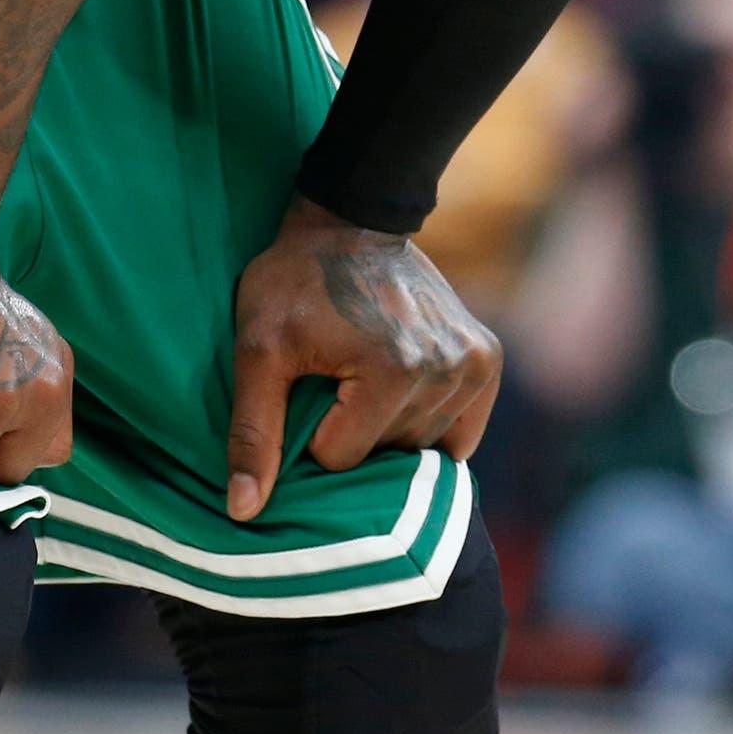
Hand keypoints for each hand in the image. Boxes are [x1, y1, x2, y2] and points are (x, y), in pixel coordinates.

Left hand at [223, 201, 499, 522]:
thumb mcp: (257, 349)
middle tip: (337, 377)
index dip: (313, 428)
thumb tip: (244, 511)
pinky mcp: (488, 359)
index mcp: (393, 369)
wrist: (352, 221)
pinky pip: (461, 433)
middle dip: (354, 430)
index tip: (310, 382)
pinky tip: (405, 395)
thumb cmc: (295, 282)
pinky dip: (430, 425)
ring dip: (390, 427)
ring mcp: (474, 363)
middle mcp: (447, 368)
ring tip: (366, 378)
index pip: (341, 457)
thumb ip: (253, 431)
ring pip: (421, 447)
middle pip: (387, 454)